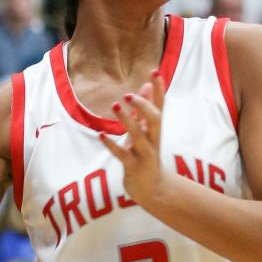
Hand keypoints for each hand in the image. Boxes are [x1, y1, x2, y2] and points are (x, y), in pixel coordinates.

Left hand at [99, 72, 165, 208]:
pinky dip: (112, 145)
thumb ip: (144, 110)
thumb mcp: (146, 132)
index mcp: (155, 130)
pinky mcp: (134, 167)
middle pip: (155, 119)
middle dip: (144, 105)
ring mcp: (144, 154)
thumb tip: (146, 85)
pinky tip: (102, 135)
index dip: (158, 89)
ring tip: (115, 104)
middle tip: (129, 94)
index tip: (154, 71)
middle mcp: (153, 140)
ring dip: (127, 120)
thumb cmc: (146, 156)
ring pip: (138, 135)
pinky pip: (122, 155)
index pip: (160, 106)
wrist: (152, 190)